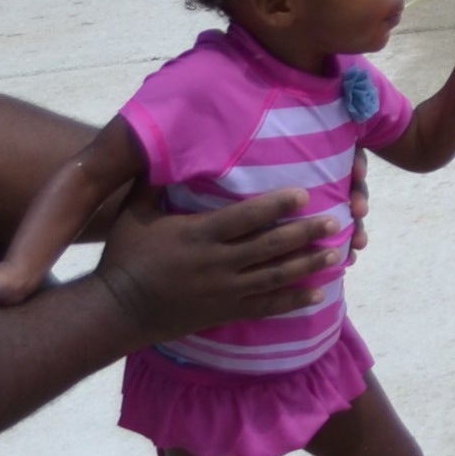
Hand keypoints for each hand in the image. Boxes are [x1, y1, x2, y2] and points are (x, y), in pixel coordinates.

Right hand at [92, 188, 347, 344]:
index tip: (305, 193)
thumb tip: (160, 143)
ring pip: (274, 276)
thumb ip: (150, 181)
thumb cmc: (124, 257)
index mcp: (198, 235)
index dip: (276, 205)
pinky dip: (293, 300)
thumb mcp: (133, 214)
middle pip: (269, 246)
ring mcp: (224, 291)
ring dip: (307, 265)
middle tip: (335, 222)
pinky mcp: (225, 312)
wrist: (116, 311)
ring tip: (338, 254)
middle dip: (304, 233)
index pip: (245, 218)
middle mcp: (216, 263)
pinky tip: (318, 293)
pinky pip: (265, 306)